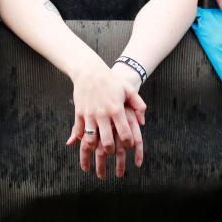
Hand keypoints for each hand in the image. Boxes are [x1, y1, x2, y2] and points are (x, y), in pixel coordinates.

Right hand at [65, 62, 145, 177]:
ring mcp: (89, 114)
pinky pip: (80, 131)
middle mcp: (103, 114)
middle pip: (107, 142)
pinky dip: (83, 138)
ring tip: (99, 147)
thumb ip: (139, 105)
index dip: (129, 144)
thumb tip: (142, 122)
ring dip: (95, 147)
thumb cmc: (112, 80)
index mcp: (116, 109)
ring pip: (91, 140)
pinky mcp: (79, 113)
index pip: (125, 133)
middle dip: (112, 151)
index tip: (130, 145)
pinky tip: (88, 138)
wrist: (89, 70)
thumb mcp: (129, 89)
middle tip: (114, 151)